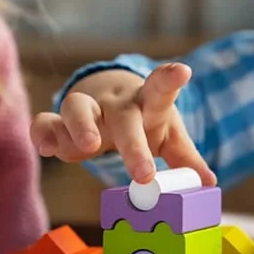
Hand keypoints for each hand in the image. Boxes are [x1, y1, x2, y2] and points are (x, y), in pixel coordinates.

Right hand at [30, 63, 216, 185]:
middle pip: (123, 117)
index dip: (170, 79)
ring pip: (77, 107)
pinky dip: (43, 133)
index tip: (182, 70)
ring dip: (82, 126)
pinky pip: (45, 122)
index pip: (159, 89)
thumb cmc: (143, 121)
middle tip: (144, 173)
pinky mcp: (59, 124)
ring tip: (89, 148)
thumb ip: (185, 156)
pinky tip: (46, 149)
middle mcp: (115, 105)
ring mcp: (85, 110)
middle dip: (133, 145)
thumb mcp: (167, 135)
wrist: (106, 102)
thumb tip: (209, 183)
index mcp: (147, 104)